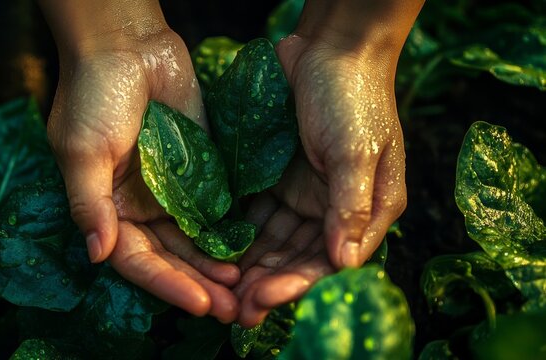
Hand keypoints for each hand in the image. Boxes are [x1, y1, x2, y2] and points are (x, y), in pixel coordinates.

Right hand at [46, 29, 238, 321]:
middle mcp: (140, 207)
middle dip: (199, 284)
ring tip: (247, 289)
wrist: (128, 46)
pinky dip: (229, 231)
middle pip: (171, 258)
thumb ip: (91, 203)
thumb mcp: (82, 150)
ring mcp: (172, 191)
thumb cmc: (93, 94)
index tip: (200, 303)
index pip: (137, 260)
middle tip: (233, 310)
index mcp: (109, 209)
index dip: (167, 284)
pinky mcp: (199, 171)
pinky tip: (251, 249)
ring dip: (218, 265)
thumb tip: (97, 254)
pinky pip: (215, 208)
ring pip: (196, 240)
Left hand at [234, 34, 407, 326]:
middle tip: (234, 307)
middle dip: (269, 282)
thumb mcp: (357, 153)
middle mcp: (337, 209)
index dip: (297, 284)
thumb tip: (345, 263)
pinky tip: (218, 251)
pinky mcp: (279, 179)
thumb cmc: (353, 98)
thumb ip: (351, 208)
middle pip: (300, 257)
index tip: (262, 299)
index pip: (331, 260)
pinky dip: (241, 234)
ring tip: (221, 288)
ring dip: (252, 265)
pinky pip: (259, 215)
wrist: (329, 49)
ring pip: (276, 242)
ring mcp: (306, 195)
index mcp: (369, 210)